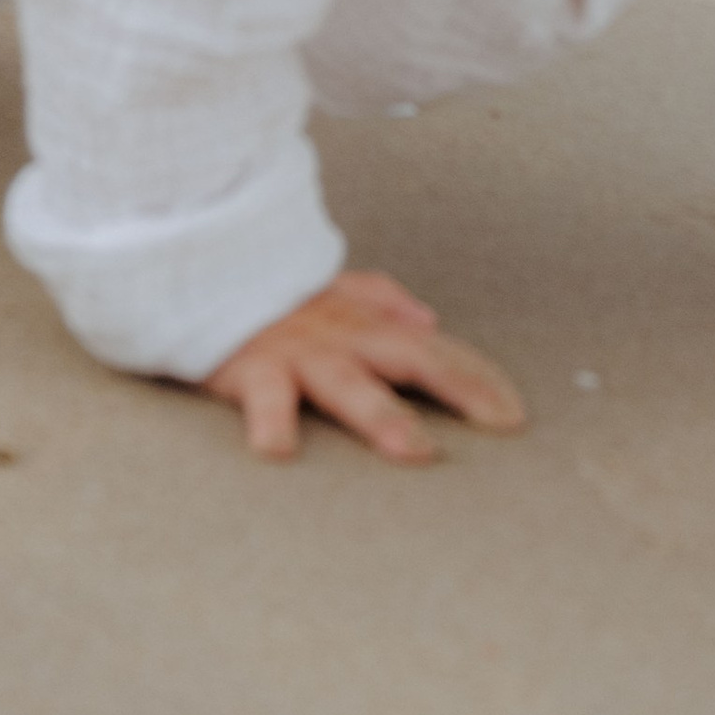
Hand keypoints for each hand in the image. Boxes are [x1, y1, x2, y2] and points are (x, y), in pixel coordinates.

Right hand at [201, 269, 527, 465]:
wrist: (199, 264)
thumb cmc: (269, 293)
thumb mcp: (329, 288)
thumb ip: (379, 300)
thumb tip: (429, 320)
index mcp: (360, 320)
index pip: (433, 347)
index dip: (476, 376)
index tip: (515, 413)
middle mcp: (338, 333)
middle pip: (409, 356)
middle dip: (457, 386)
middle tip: (500, 422)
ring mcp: (296, 350)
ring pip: (346, 382)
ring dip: (381, 414)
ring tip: (415, 449)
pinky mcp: (250, 367)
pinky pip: (262, 397)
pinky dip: (271, 421)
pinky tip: (280, 451)